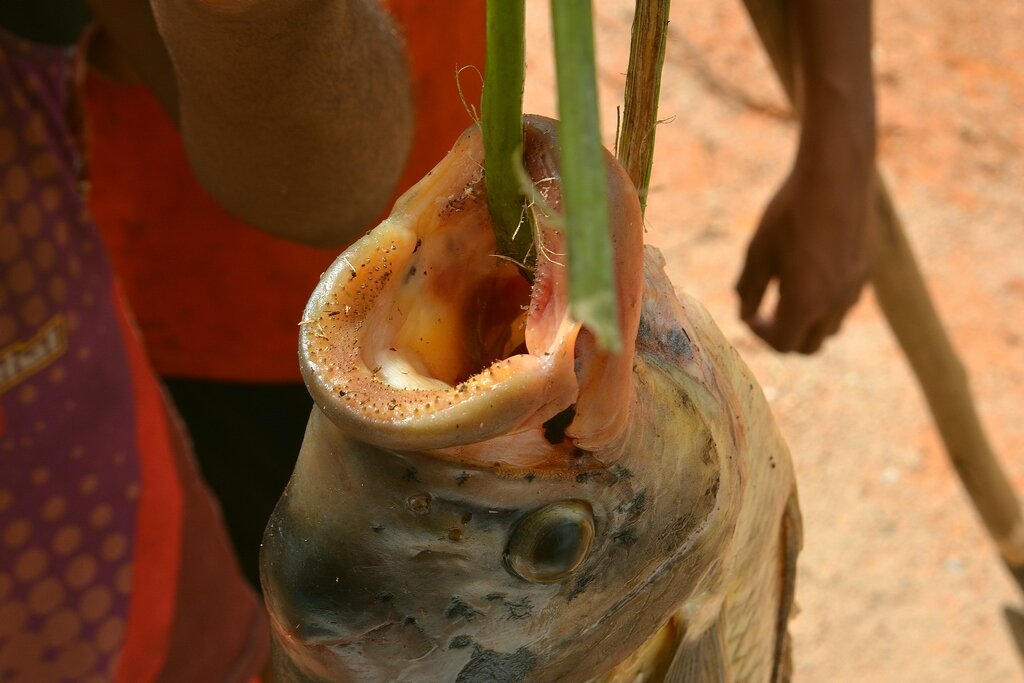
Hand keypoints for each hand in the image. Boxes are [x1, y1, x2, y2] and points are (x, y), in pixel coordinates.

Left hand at [736, 143, 875, 353]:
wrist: (836, 176)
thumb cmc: (789, 212)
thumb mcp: (758, 251)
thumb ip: (749, 289)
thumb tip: (744, 314)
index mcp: (804, 303)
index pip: (783, 344)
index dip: (761, 335)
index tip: (751, 316)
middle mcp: (835, 304)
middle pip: (809, 346)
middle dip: (786, 337)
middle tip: (768, 315)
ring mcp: (856, 289)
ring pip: (831, 327)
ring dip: (809, 322)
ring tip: (791, 294)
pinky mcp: (868, 271)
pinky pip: (847, 302)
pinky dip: (828, 301)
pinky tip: (813, 271)